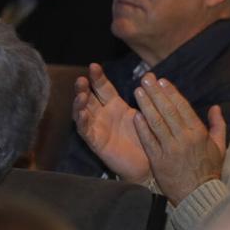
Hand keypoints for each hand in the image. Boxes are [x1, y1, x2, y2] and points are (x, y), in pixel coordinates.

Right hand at [73, 64, 149, 181]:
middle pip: (88, 98)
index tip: (94, 66)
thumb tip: (150, 73)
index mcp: (115, 106)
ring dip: (79, 104)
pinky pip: (86, 132)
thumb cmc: (147, 137)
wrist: (149, 164)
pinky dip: (82, 123)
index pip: (103, 88)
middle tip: (82, 78)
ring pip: (82, 114)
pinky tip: (81, 114)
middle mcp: (103, 115)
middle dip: (83, 88)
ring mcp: (98, 129)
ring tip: (80, 95)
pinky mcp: (97, 143)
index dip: (98, 77)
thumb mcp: (145, 112)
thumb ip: (145, 95)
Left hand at [133, 75, 226, 203]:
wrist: (198, 195)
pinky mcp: (158, 161)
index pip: (182, 107)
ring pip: (156, 122)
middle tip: (146, 79)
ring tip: (138, 91)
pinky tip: (136, 115)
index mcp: (199, 133)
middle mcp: (184, 138)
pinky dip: (142, 128)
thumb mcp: (219, 146)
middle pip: (167, 110)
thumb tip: (215, 107)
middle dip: (156, 93)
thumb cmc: (209, 170)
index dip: (171, 92)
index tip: (162, 81)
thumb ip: (218, 125)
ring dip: (146, 105)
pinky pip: (149, 141)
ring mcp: (170, 149)